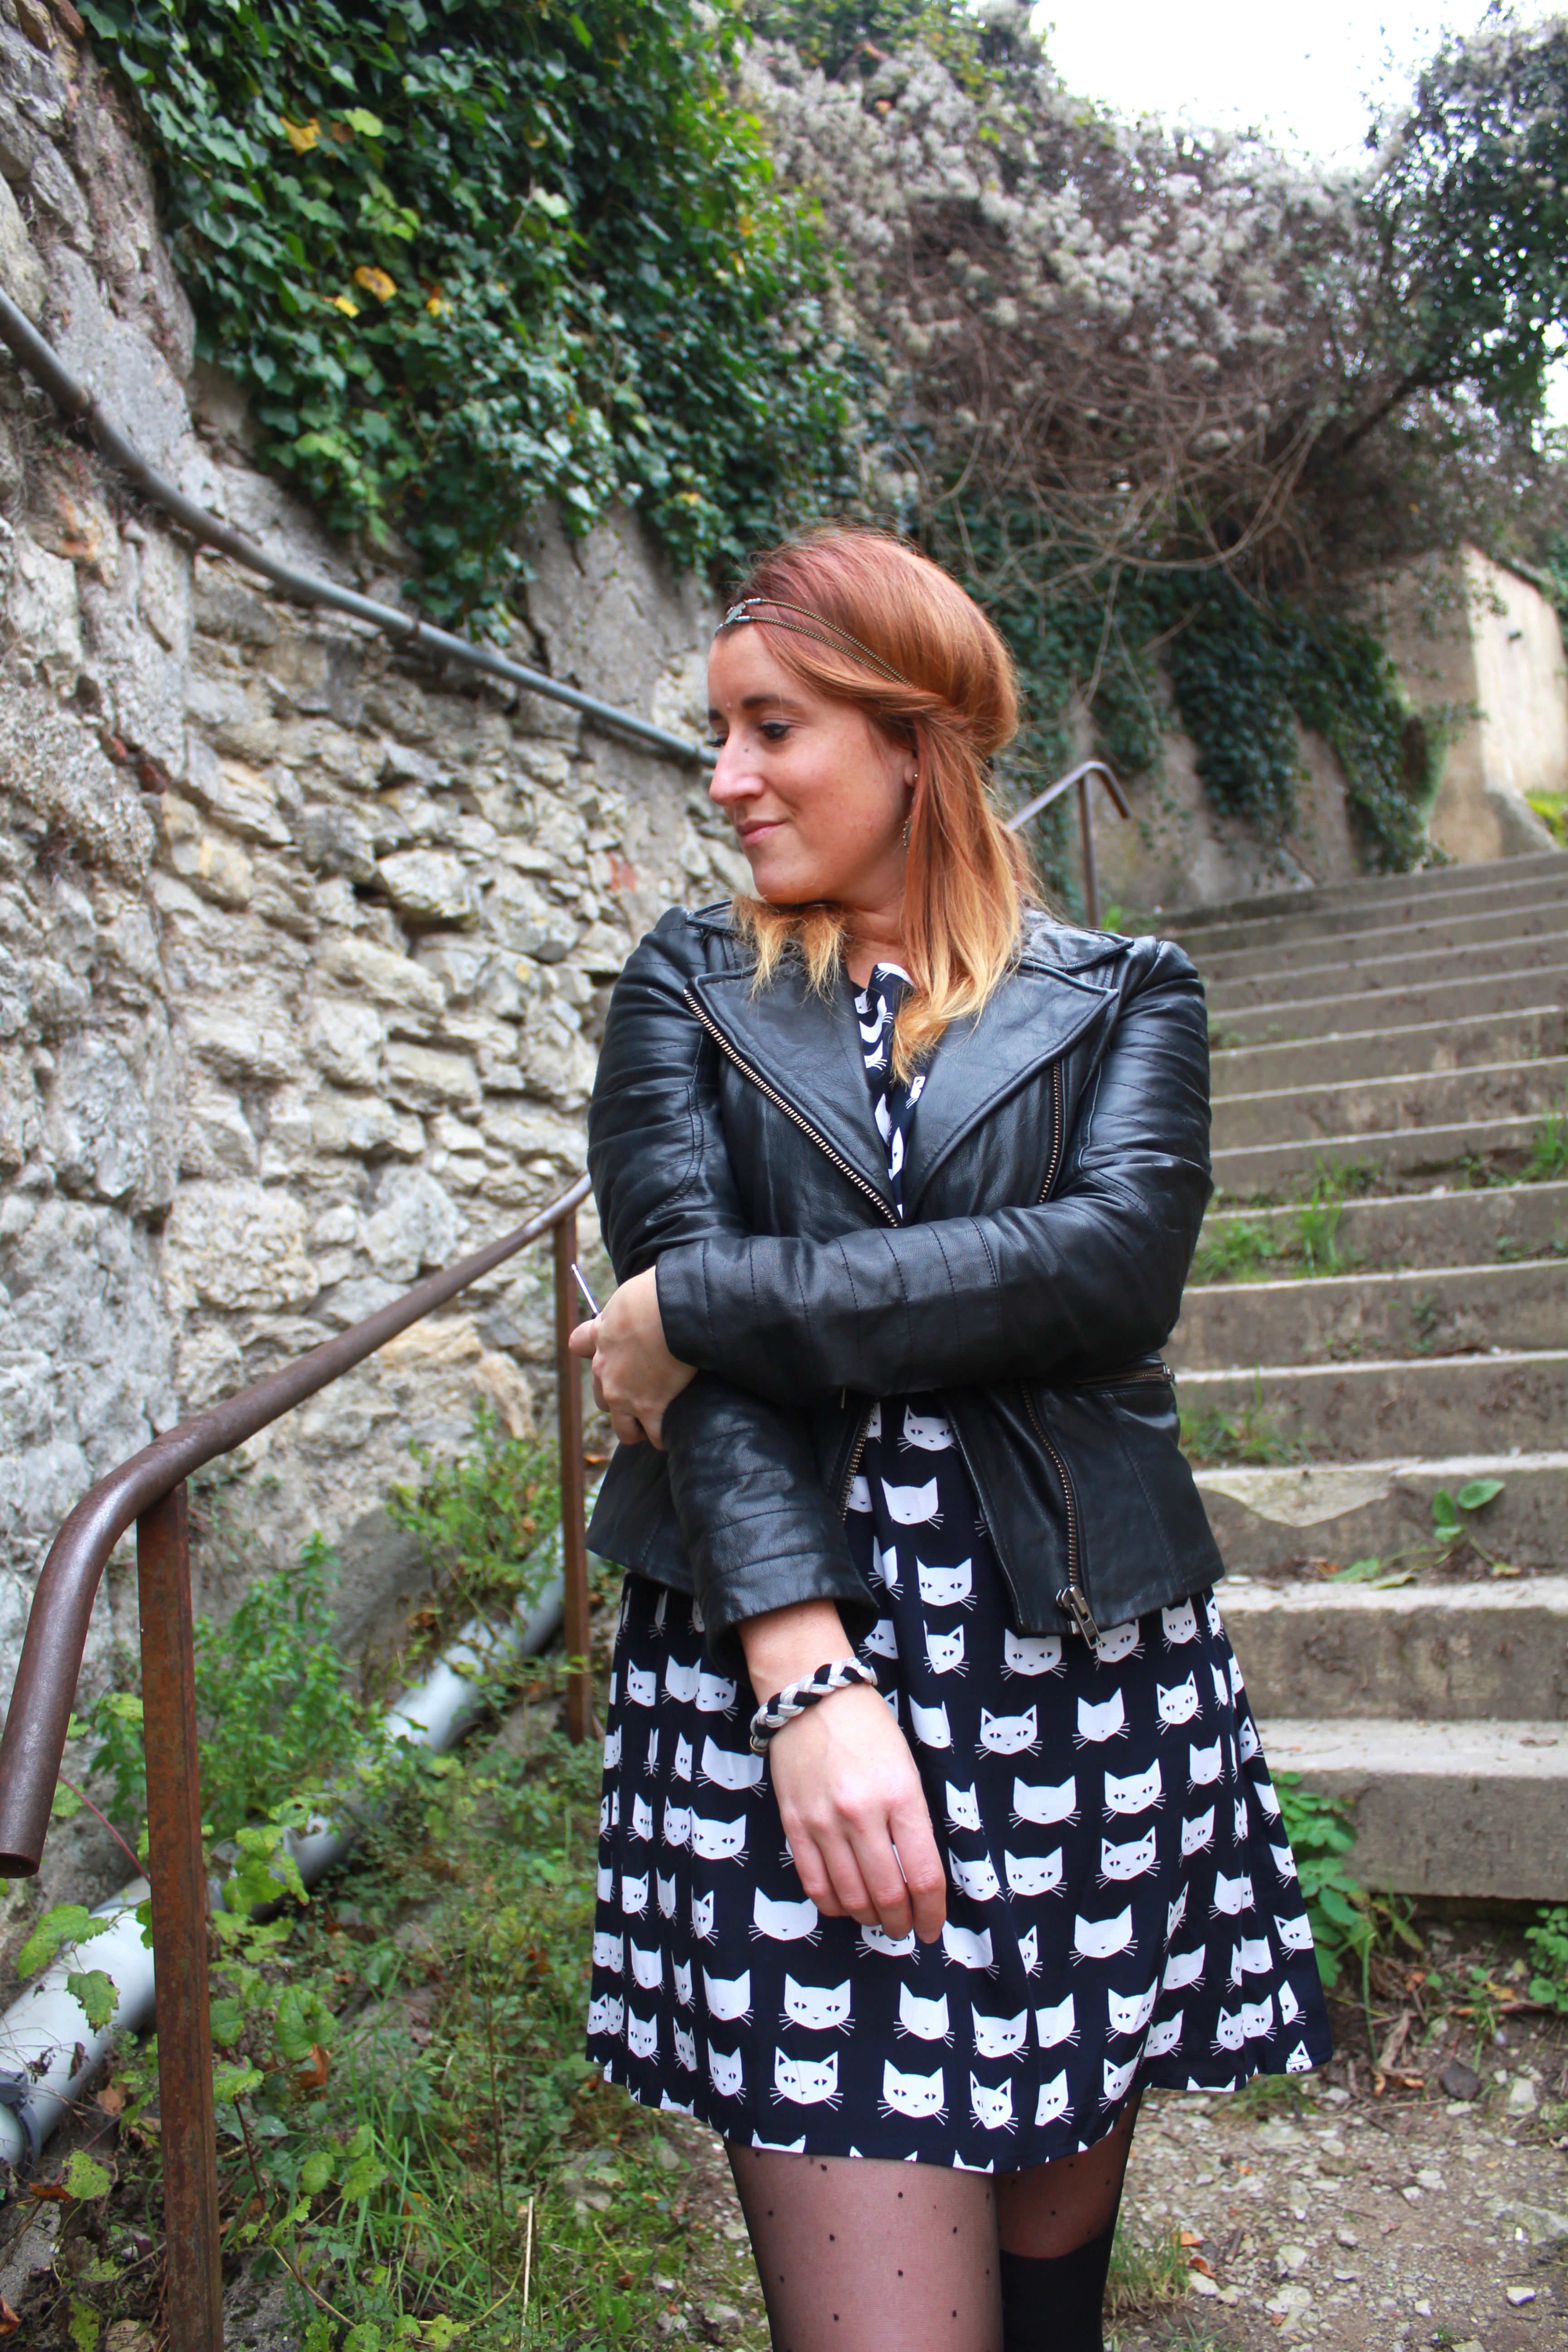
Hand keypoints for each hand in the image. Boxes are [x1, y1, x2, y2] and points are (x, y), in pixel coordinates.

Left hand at [566, 1266, 695, 1450]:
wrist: (673, 1310)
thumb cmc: (656, 1294)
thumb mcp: (629, 1295)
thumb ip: (625, 1309)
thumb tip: (633, 1308)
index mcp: (599, 1338)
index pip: (580, 1344)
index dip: (596, 1349)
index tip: (614, 1350)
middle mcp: (605, 1373)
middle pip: (603, 1399)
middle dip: (622, 1399)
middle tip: (647, 1391)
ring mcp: (626, 1397)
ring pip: (626, 1429)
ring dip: (640, 1427)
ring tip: (660, 1421)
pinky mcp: (651, 1410)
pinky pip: (656, 1436)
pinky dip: (665, 1435)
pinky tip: (676, 1427)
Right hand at [741, 1601, 945, 1943]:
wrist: (813, 1695)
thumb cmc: (869, 1729)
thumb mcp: (908, 1768)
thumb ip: (913, 1820)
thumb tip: (917, 1875)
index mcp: (901, 1796)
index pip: (923, 1875)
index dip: (931, 1912)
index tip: (932, 1925)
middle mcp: (863, 1813)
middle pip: (887, 1894)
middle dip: (901, 1922)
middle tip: (906, 1929)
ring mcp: (824, 1821)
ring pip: (850, 1897)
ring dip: (868, 1918)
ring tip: (877, 1918)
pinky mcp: (794, 1823)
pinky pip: (814, 1883)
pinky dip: (832, 1904)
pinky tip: (844, 1904)